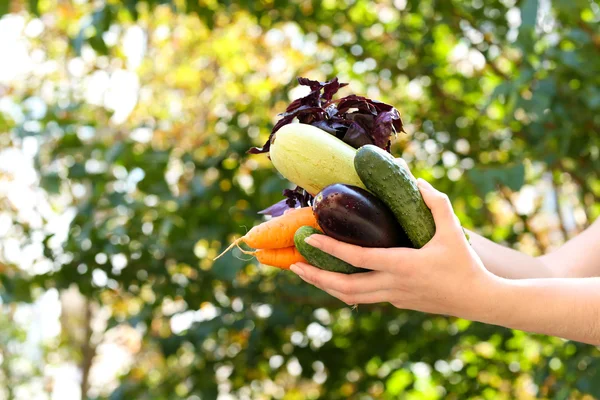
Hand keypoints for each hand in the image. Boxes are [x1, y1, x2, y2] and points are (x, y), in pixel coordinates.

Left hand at [290, 179, 500, 319]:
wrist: (478, 299)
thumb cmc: (465, 263)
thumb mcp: (452, 229)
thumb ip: (434, 202)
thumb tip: (415, 180)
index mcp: (402, 266)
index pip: (358, 259)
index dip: (331, 249)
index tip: (309, 240)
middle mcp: (392, 285)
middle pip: (344, 288)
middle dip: (315, 278)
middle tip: (292, 265)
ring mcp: (393, 297)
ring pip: (351, 297)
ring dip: (325, 286)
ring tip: (305, 272)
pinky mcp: (397, 302)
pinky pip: (365, 296)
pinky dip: (345, 287)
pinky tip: (335, 276)